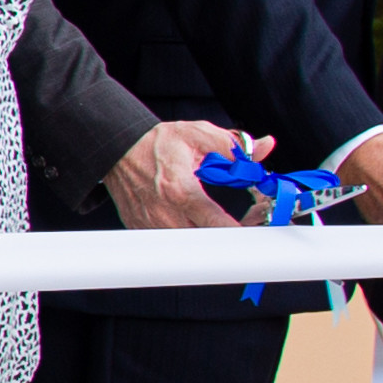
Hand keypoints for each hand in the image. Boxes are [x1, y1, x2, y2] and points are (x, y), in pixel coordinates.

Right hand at [108, 118, 252, 232]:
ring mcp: (152, 225)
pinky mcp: (144, 230)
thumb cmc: (155, 144)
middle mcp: (165, 213)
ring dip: (207, 237)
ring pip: (189, 246)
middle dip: (230, 235)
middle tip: (246, 222)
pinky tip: (192, 219)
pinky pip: (171, 243)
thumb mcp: (197, 135)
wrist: (118, 150)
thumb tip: (264, 147)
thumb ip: (234, 145)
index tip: (254, 228)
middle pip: (206, 242)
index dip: (239, 231)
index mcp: (180, 190)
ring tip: (217, 218)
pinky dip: (186, 235)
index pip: (216, 223)